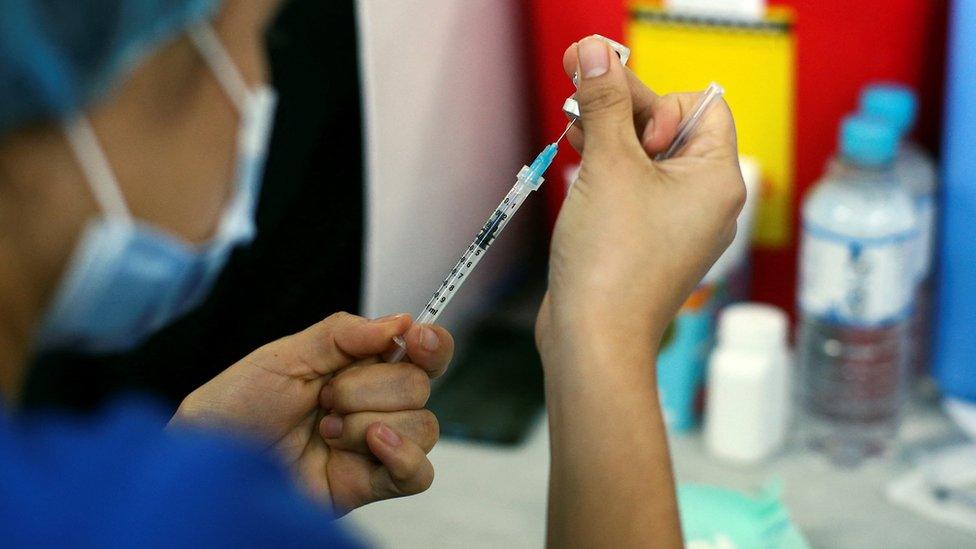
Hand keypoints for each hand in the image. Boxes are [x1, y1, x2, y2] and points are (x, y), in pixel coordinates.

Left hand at [171, 312, 453, 513]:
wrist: (211, 462)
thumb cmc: (237, 405)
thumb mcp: (285, 355)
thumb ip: (344, 334)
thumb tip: (400, 322)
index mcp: (359, 366)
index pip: (420, 352)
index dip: (431, 343)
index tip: (419, 338)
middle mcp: (374, 404)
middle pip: (419, 386)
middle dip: (369, 387)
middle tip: (324, 398)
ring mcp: (375, 445)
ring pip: (423, 425)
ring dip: (369, 422)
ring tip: (325, 431)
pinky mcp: (371, 483)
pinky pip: (420, 473)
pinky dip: (403, 455)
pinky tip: (370, 445)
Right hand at [536, 37, 744, 360]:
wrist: (594, 340)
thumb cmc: (613, 264)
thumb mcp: (608, 166)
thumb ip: (604, 103)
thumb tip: (596, 52)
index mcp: (717, 178)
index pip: (702, 106)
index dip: (658, 99)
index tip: (619, 114)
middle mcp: (705, 200)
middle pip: (669, 129)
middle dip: (623, 111)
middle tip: (581, 93)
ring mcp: (676, 224)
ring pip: (646, 159)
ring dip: (609, 137)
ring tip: (574, 128)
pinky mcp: (646, 241)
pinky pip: (633, 190)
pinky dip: (607, 171)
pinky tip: (577, 158)